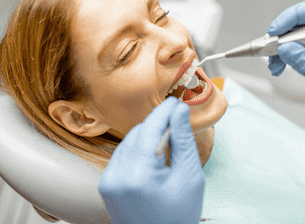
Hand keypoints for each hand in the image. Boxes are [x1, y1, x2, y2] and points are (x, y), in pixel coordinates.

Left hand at [98, 96, 204, 223]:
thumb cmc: (179, 216)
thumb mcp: (189, 176)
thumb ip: (182, 140)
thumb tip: (180, 111)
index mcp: (139, 174)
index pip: (151, 128)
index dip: (164, 111)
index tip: (175, 101)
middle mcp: (117, 175)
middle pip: (138, 132)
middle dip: (157, 123)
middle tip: (175, 119)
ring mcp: (109, 180)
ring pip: (129, 141)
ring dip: (147, 134)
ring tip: (167, 138)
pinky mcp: (106, 183)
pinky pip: (122, 154)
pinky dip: (137, 147)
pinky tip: (152, 152)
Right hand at [267, 0, 304, 128]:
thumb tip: (284, 49)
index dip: (292, 17)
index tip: (276, 31)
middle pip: (301, 22)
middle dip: (281, 33)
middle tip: (268, 47)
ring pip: (293, 37)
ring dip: (279, 48)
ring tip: (273, 63)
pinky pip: (293, 50)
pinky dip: (282, 57)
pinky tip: (278, 67)